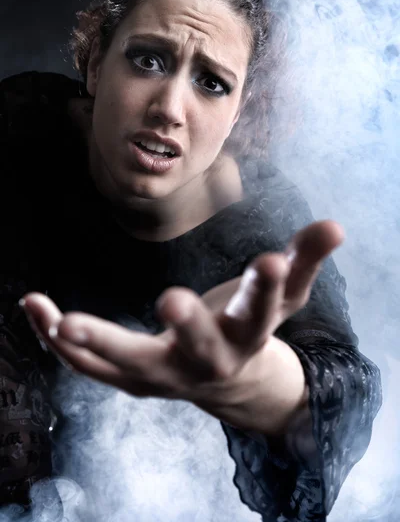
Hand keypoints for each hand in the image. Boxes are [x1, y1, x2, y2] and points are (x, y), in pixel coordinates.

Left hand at [21, 220, 343, 433]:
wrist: (230, 382)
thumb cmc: (252, 327)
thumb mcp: (286, 296)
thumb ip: (305, 258)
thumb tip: (335, 225)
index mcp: (248, 335)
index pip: (261, 309)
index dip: (266, 286)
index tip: (270, 258)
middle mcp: (208, 361)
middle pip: (200, 346)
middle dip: (190, 324)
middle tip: (172, 300)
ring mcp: (167, 374)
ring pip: (129, 363)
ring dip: (95, 341)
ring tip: (58, 318)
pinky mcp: (133, 378)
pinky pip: (92, 366)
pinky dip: (62, 339)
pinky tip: (34, 308)